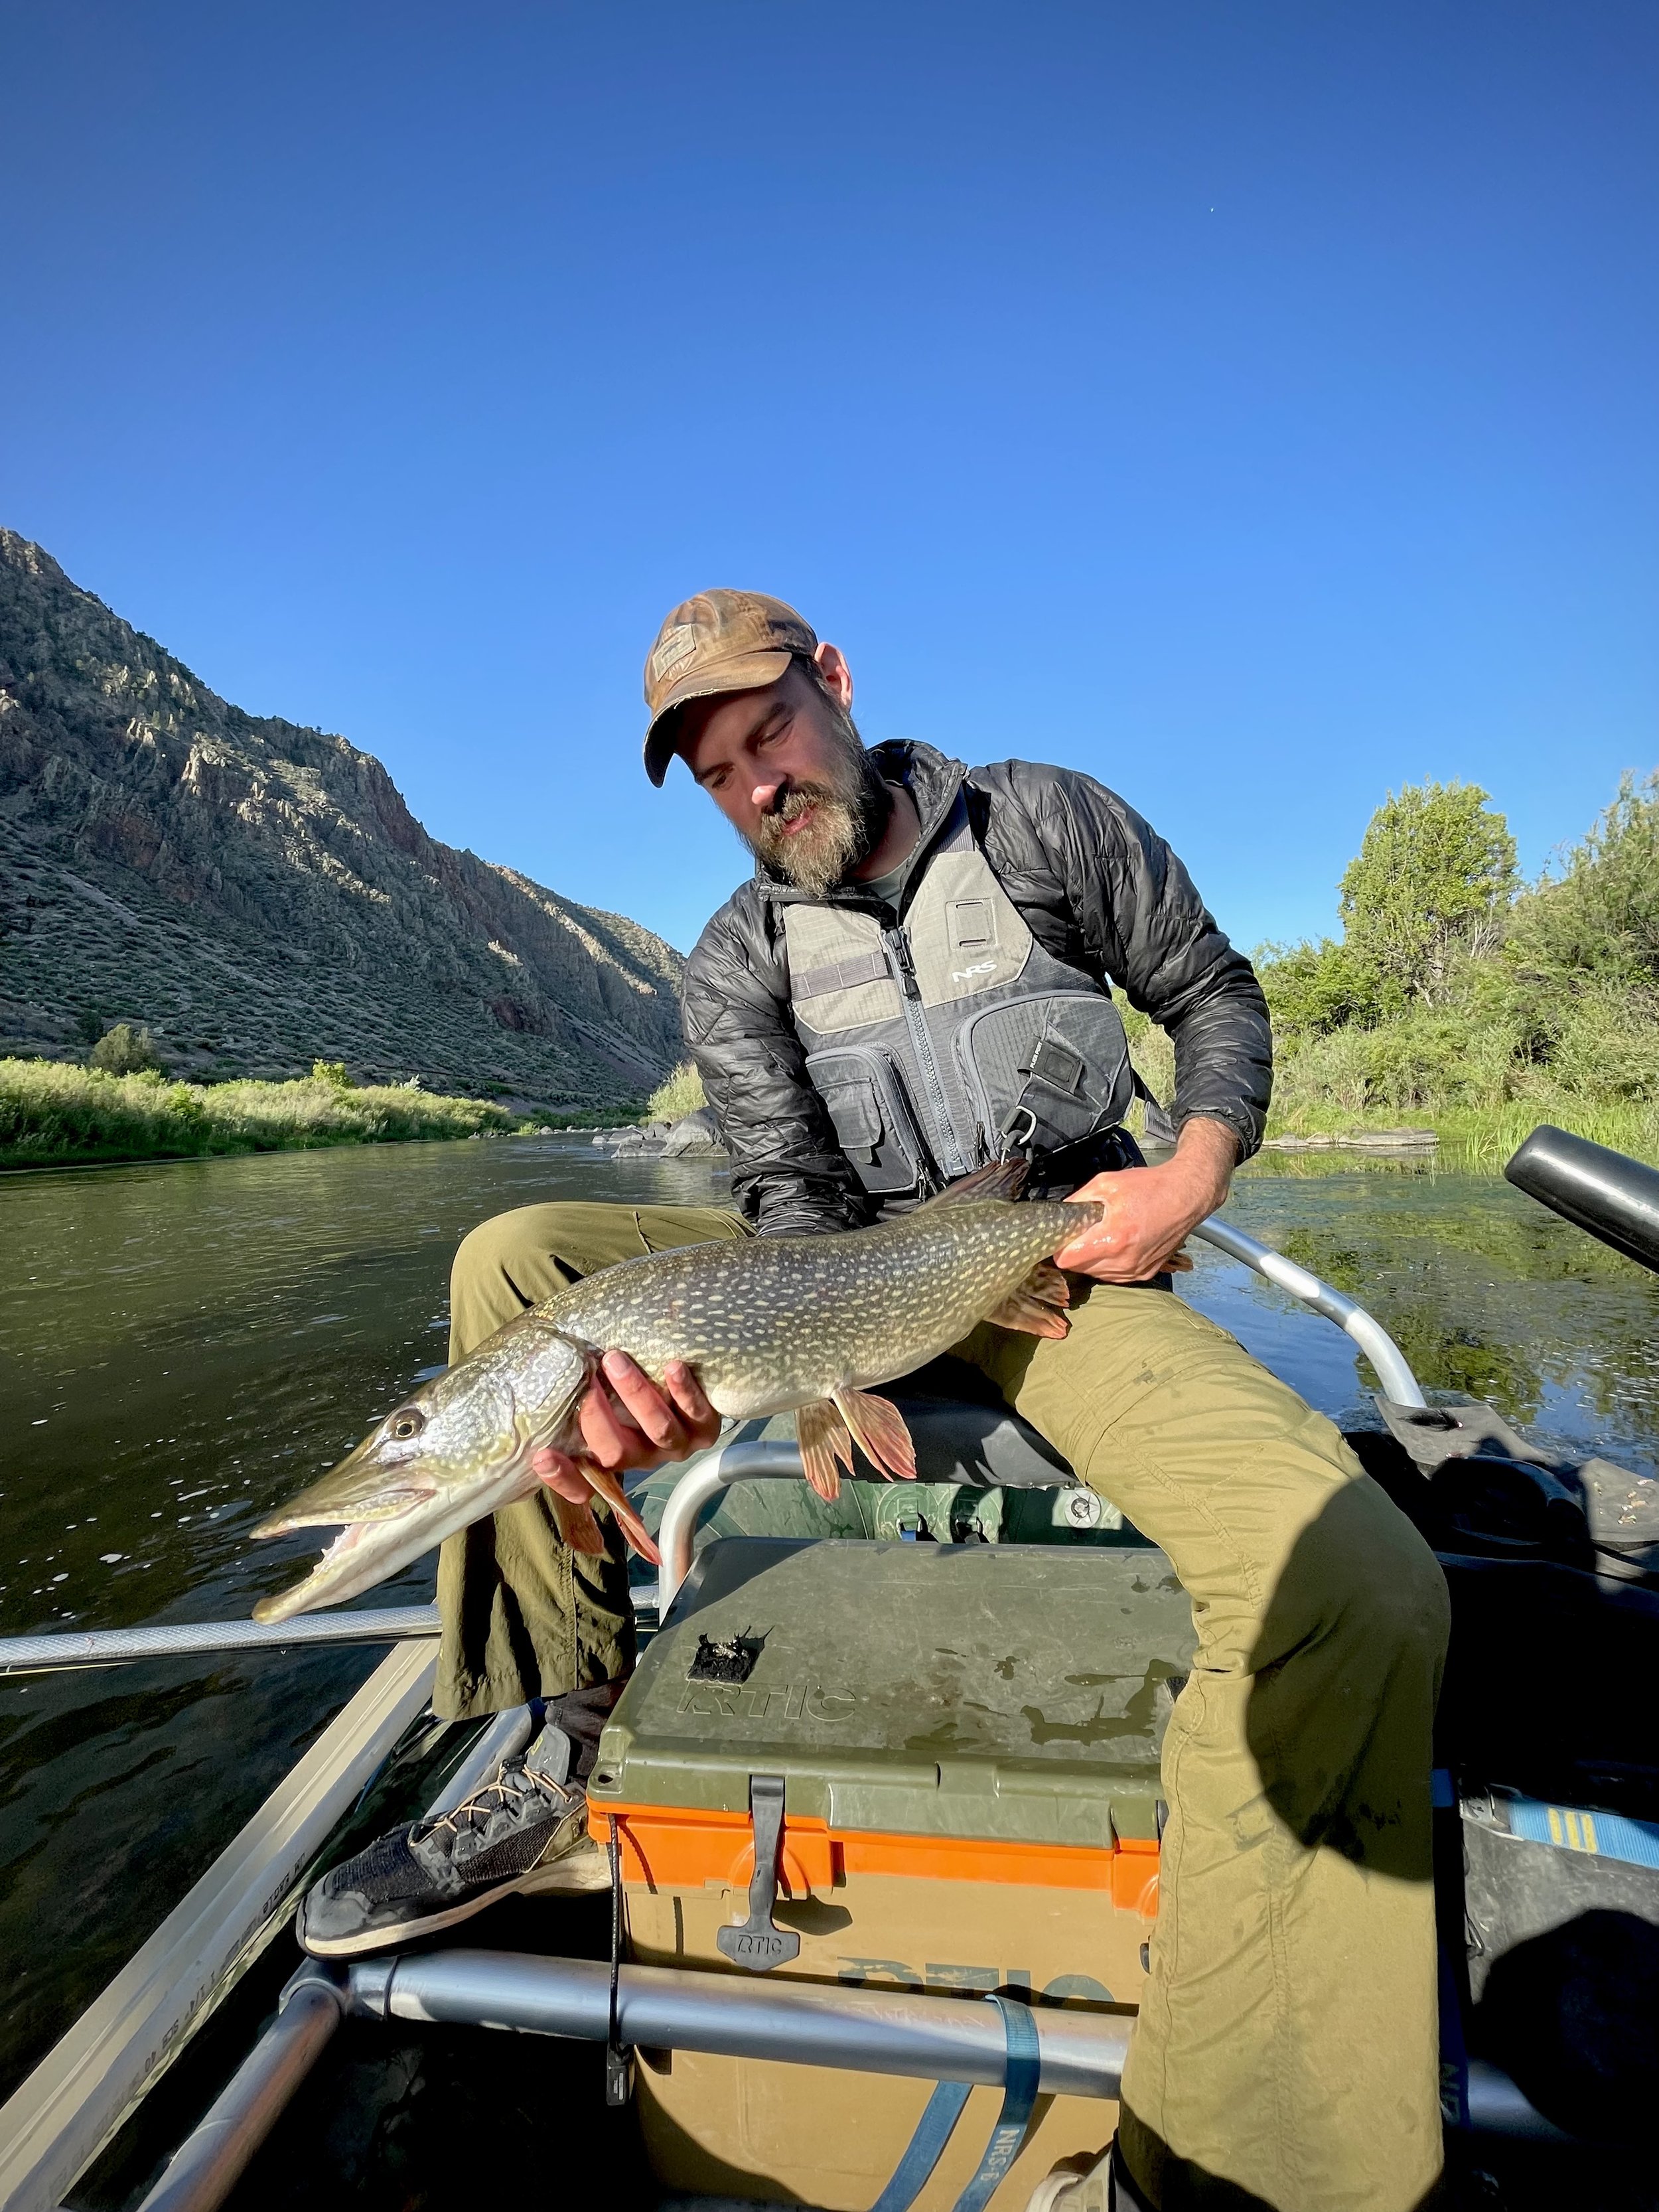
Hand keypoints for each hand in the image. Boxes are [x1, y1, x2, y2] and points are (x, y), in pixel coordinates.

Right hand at [532, 1353, 720, 1502]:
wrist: (689, 1377)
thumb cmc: (626, 1384)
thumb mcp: (598, 1393)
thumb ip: (573, 1394)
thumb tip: (535, 1373)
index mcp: (611, 1456)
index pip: (581, 1483)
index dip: (562, 1477)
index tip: (542, 1456)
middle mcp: (643, 1456)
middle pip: (617, 1452)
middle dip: (598, 1417)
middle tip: (586, 1381)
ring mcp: (676, 1445)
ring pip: (658, 1431)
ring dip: (636, 1395)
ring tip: (616, 1361)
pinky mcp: (706, 1428)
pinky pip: (698, 1414)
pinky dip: (685, 1391)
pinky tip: (673, 1367)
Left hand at [1052, 1119, 1237, 1283]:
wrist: (1186, 1196)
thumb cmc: (1149, 1187)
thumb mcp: (1106, 1184)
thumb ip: (1078, 1201)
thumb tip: (1059, 1214)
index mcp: (1113, 1237)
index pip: (1069, 1260)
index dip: (1060, 1248)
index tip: (1062, 1237)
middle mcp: (1125, 1260)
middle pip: (1081, 1269)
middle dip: (1076, 1252)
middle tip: (1083, 1233)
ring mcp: (1136, 1270)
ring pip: (1097, 1274)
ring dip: (1092, 1260)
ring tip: (1101, 1236)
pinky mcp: (1145, 1273)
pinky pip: (1115, 1276)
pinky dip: (1109, 1264)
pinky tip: (1115, 1245)